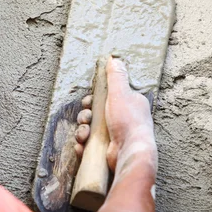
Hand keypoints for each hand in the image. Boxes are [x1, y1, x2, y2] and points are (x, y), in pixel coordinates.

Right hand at [74, 56, 156, 172]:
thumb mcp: (121, 93)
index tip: (88, 102)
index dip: (92, 100)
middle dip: (85, 116)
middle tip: (86, 119)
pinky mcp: (105, 151)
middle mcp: (121, 120)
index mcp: (127, 105)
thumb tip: (115, 59)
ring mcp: (113, 137)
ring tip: (85, 135)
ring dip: (82, 131)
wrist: (129, 152)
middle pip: (94, 114)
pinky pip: (88, 146)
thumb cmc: (129, 122)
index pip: (105, 98)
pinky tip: (83, 146)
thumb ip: (116, 76)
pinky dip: (83, 145)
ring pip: (88, 130)